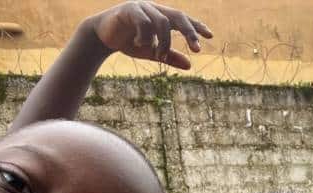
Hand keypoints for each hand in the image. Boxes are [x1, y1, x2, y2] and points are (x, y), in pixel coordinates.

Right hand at [87, 1, 212, 68]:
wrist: (102, 36)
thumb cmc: (129, 42)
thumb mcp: (151, 52)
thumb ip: (169, 57)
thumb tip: (190, 65)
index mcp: (161, 16)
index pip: (183, 19)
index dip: (196, 26)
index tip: (210, 36)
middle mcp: (154, 9)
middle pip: (177, 16)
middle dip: (189, 32)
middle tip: (197, 49)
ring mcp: (142, 7)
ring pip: (162, 22)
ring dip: (164, 42)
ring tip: (159, 55)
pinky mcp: (129, 10)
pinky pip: (144, 22)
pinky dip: (145, 36)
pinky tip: (139, 44)